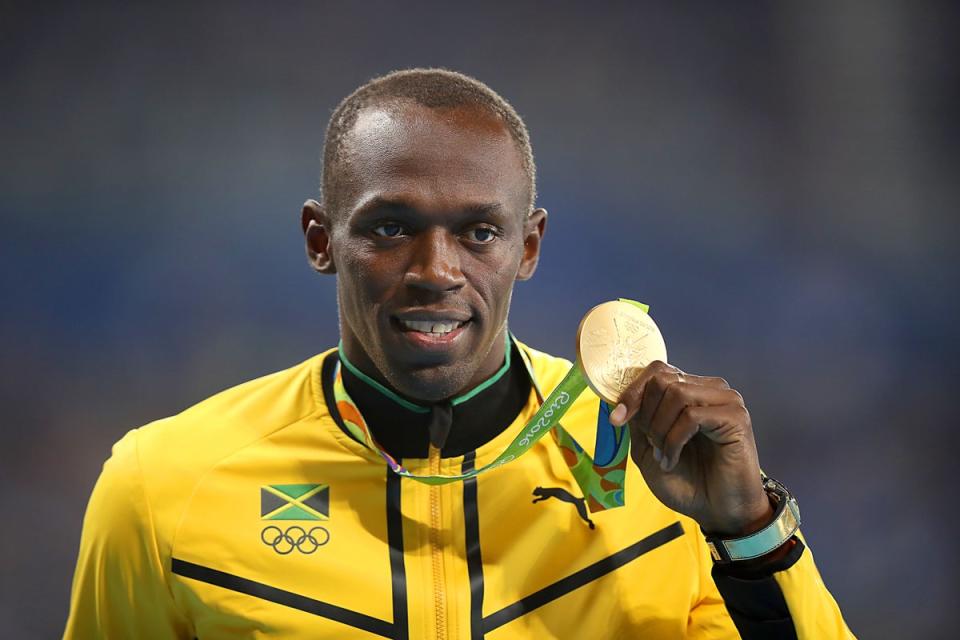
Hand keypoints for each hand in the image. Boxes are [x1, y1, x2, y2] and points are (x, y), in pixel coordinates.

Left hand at [609, 361, 772, 536]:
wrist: (717, 512)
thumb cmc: (686, 483)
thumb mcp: (648, 450)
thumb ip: (638, 421)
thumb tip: (622, 399)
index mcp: (689, 392)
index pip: (657, 371)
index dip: (632, 392)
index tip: (616, 420)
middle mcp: (708, 390)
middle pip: (662, 380)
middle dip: (647, 415)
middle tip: (652, 446)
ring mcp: (725, 401)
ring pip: (676, 393)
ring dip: (660, 429)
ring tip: (663, 456)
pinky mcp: (736, 417)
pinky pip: (692, 415)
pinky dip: (674, 440)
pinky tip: (672, 459)